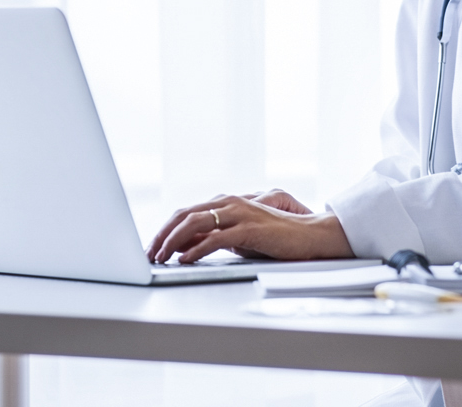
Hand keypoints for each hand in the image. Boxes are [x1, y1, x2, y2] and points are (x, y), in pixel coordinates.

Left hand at [145, 190, 354, 264]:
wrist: (311, 234)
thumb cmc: (276, 237)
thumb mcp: (239, 236)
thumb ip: (215, 237)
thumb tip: (186, 248)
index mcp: (226, 202)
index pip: (186, 212)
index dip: (166, 229)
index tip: (153, 246)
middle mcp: (230, 203)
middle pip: (185, 215)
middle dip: (163, 235)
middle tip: (150, 254)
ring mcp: (240, 213)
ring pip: (196, 223)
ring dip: (174, 241)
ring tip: (162, 257)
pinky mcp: (250, 229)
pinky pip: (217, 238)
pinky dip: (197, 249)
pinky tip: (185, 259)